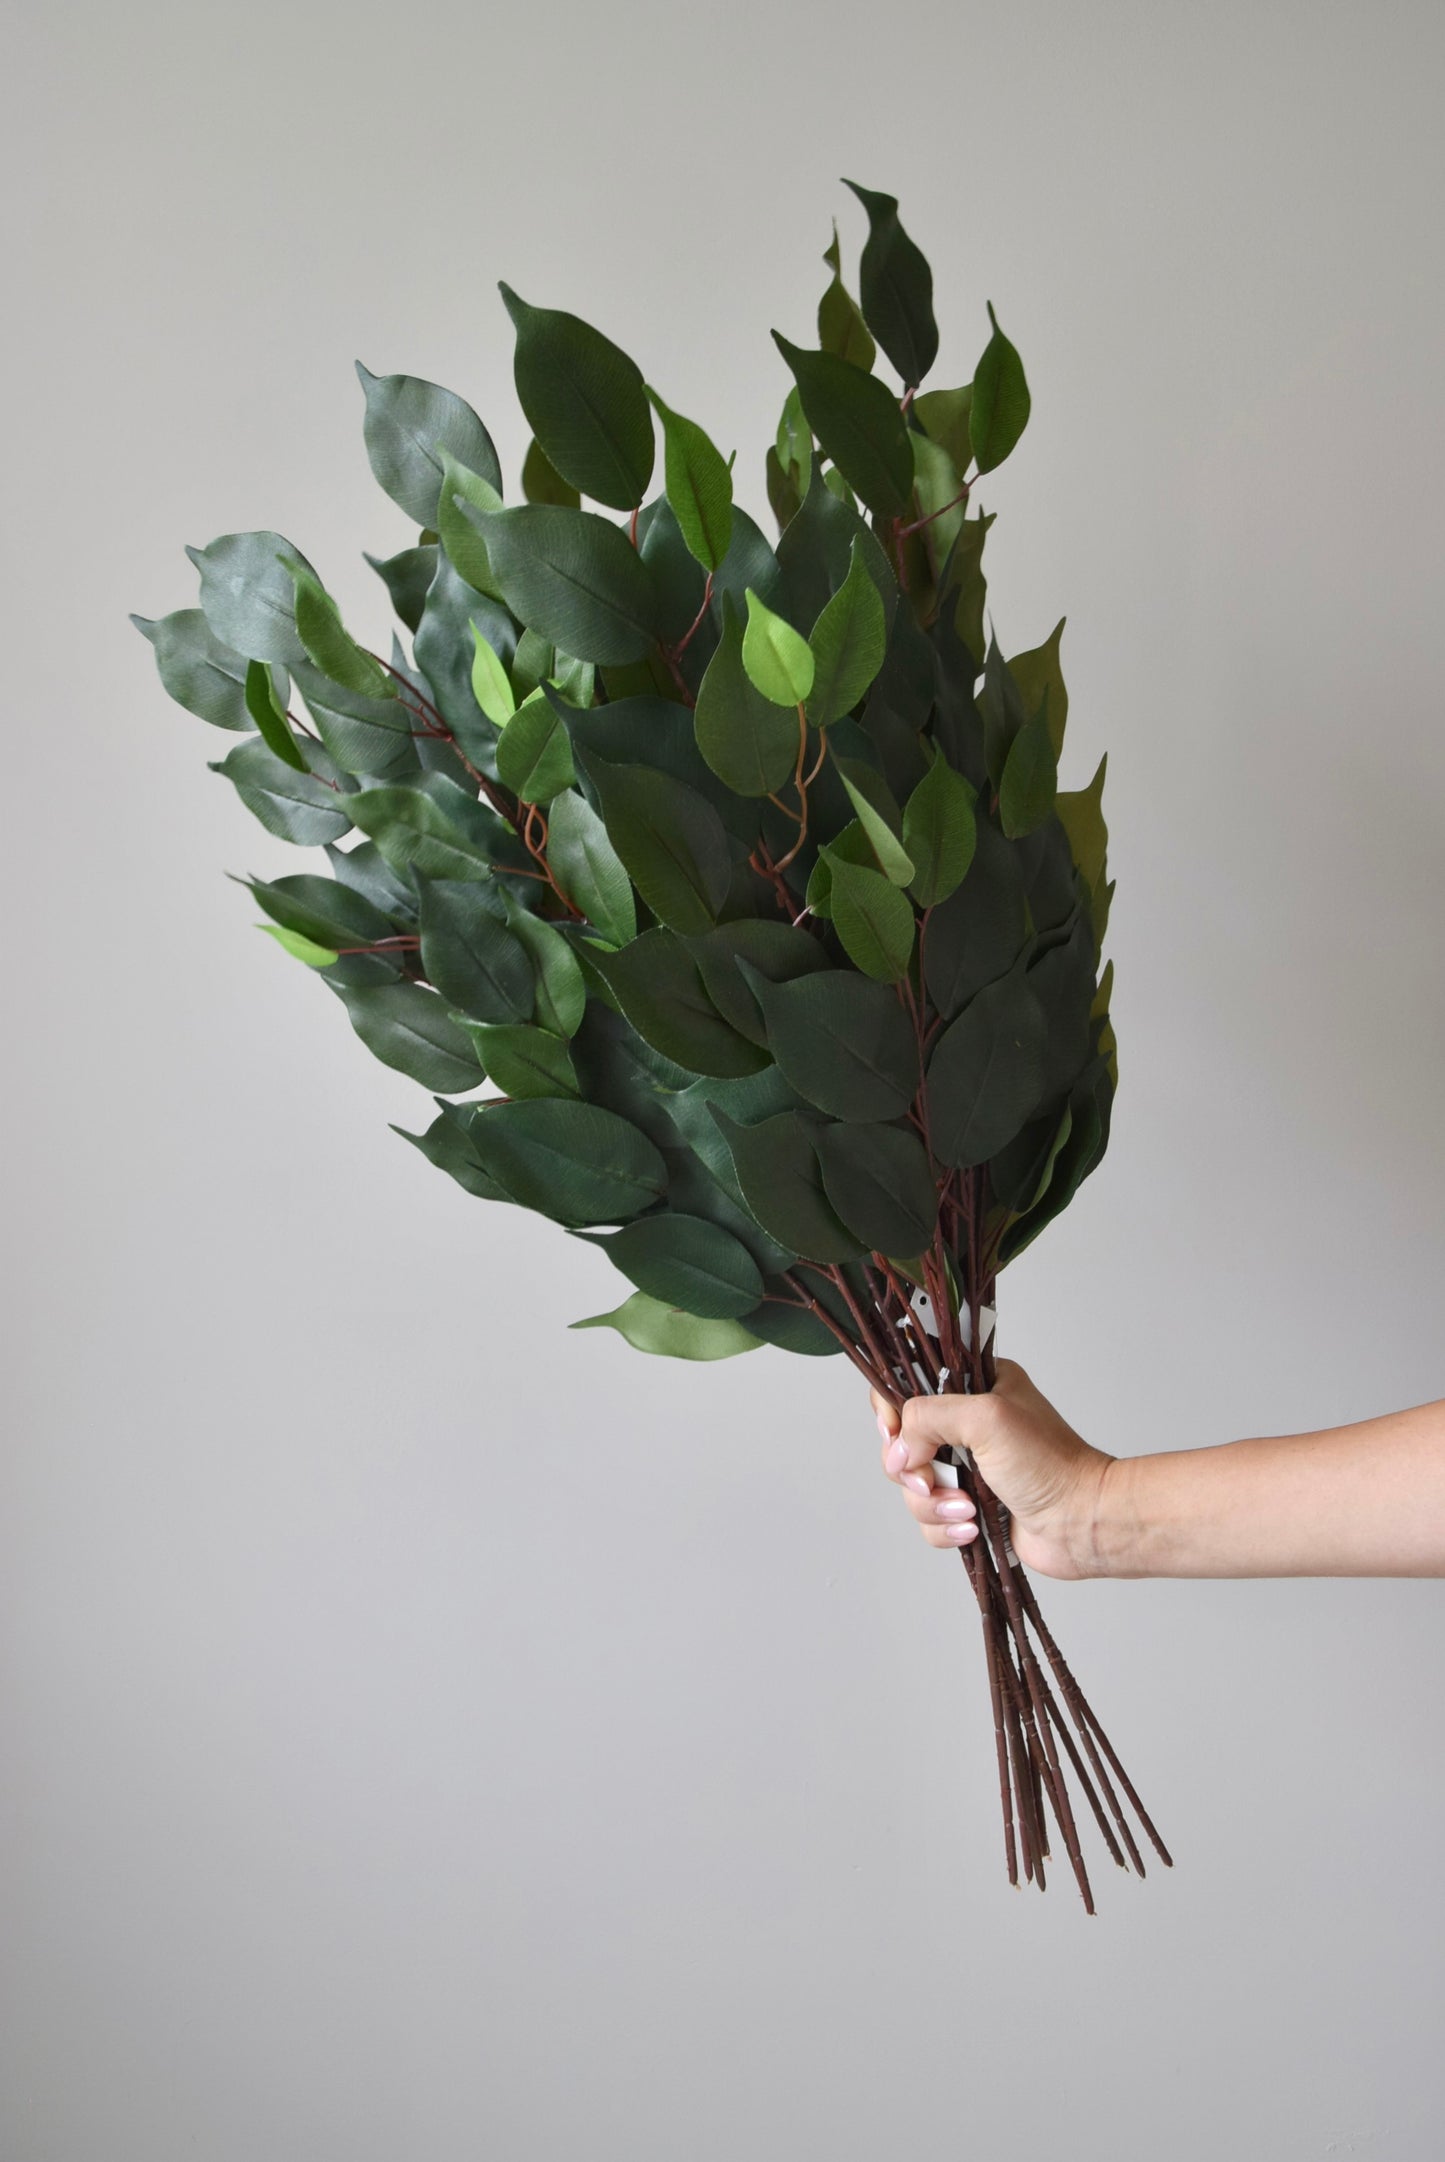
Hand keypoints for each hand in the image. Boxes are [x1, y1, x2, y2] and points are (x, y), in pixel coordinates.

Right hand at [873, 1359, 1115, 1580]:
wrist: (1082, 1523)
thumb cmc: (1049, 1464)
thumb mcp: (985, 1418)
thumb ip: (929, 1416)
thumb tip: (900, 1450)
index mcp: (974, 1387)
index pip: (909, 1386)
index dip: (892, 1412)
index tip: (894, 1434)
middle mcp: (967, 1425)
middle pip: (902, 1443)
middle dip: (913, 1469)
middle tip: (933, 1479)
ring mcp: (967, 1467)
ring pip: (913, 1486)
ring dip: (933, 1503)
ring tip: (968, 1510)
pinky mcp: (968, 1507)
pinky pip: (929, 1518)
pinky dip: (945, 1527)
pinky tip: (972, 1527)